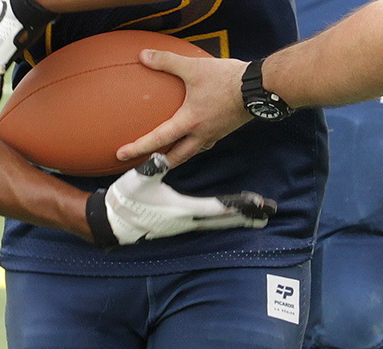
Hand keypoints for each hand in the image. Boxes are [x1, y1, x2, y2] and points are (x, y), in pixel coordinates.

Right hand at [85, 153, 274, 247]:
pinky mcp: (180, 224)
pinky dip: (224, 218)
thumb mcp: (137, 182)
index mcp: (182, 210)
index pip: (216, 207)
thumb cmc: (126, 202)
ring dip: (238, 217)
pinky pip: (209, 222)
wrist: (113, 223)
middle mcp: (188, 220)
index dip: (236, 204)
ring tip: (258, 214)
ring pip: (218, 222)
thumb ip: (150, 169)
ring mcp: (184, 225)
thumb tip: (160, 157)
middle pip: (223, 219)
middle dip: (245, 214)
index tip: (255, 202)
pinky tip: (230, 214)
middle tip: (268, 213)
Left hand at [115, 51, 252, 166]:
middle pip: (176, 157)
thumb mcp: (193, 67)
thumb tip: (143, 56)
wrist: (258, 87)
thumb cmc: (226, 79)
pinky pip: (206, 141)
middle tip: (145, 166)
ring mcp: (215, 133)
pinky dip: (195, 143)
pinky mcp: (226, 128)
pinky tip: (196, 133)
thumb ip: (167, 61)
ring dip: (178, 156)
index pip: (158, 139)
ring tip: (168, 153)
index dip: (138, 148)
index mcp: (189, 122)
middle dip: (159, 164)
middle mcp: (201, 133)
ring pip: (192, 151)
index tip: (121, 155)